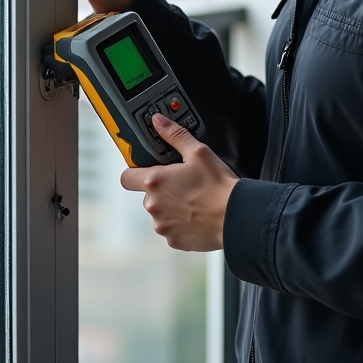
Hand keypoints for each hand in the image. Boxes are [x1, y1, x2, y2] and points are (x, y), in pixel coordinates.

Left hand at [121, 114, 238, 251]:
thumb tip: (159, 122)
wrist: (236, 217)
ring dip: (170, 207)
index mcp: (154, 182)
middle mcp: (153, 205)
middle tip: (183, 183)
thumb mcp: (198, 152)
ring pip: (160, 212)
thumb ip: (174, 134)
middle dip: (162, 189)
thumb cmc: (218, 186)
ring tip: (193, 200)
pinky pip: (171, 229)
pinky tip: (196, 214)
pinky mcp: (173, 240)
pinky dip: (180, 223)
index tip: (146, 170)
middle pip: (148, 194)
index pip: (127, 177)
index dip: (135, 171)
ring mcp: (162, 225)